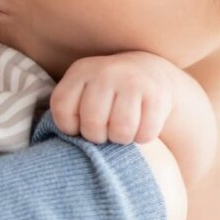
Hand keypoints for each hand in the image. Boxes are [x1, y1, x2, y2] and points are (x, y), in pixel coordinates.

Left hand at [51, 51, 182, 144]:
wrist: (148, 72)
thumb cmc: (106, 94)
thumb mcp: (82, 92)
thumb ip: (68, 111)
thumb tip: (66, 148)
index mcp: (81, 71)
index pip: (61, 108)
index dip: (68, 127)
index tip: (79, 126)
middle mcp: (105, 72)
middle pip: (93, 124)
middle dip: (97, 137)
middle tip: (104, 131)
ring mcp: (133, 81)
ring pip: (121, 131)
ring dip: (121, 139)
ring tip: (121, 130)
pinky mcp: (157, 95)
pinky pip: (145, 133)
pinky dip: (142, 138)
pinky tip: (140, 127)